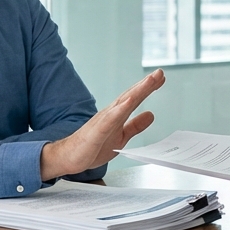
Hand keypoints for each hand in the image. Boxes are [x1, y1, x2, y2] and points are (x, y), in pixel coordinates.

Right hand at [39, 69, 164, 179]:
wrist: (69, 157)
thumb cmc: (92, 146)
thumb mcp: (121, 137)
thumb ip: (135, 126)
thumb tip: (151, 114)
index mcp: (117, 116)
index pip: (135, 99)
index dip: (148, 88)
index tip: (161, 77)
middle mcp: (110, 114)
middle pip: (131, 96)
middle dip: (146, 84)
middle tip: (160, 72)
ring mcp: (103, 121)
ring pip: (122, 103)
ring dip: (136, 91)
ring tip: (149, 81)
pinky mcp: (96, 132)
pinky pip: (109, 120)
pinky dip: (120, 110)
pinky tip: (129, 101)